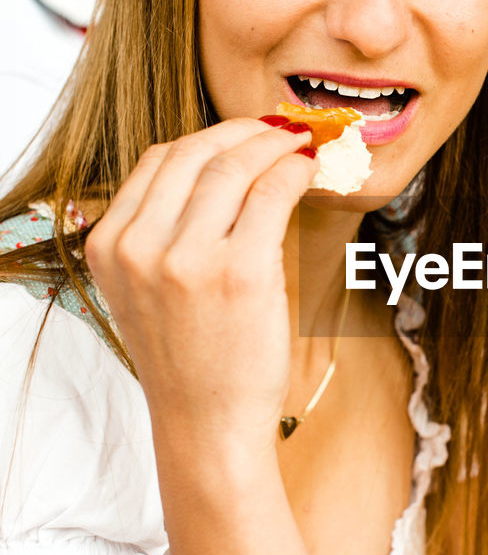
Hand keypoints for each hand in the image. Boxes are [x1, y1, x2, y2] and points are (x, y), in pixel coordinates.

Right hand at [85, 118, 316, 449]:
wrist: (206, 425)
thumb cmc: (188, 358)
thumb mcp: (145, 290)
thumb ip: (162, 232)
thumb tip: (225, 168)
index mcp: (110, 247)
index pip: (158, 161)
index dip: (209, 137)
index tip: (244, 133)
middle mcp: (140, 248)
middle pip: (195, 154)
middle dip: (245, 131)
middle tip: (281, 129)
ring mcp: (188, 260)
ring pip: (235, 167)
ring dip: (276, 145)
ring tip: (302, 145)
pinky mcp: (240, 273)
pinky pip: (271, 195)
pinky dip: (295, 172)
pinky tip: (310, 171)